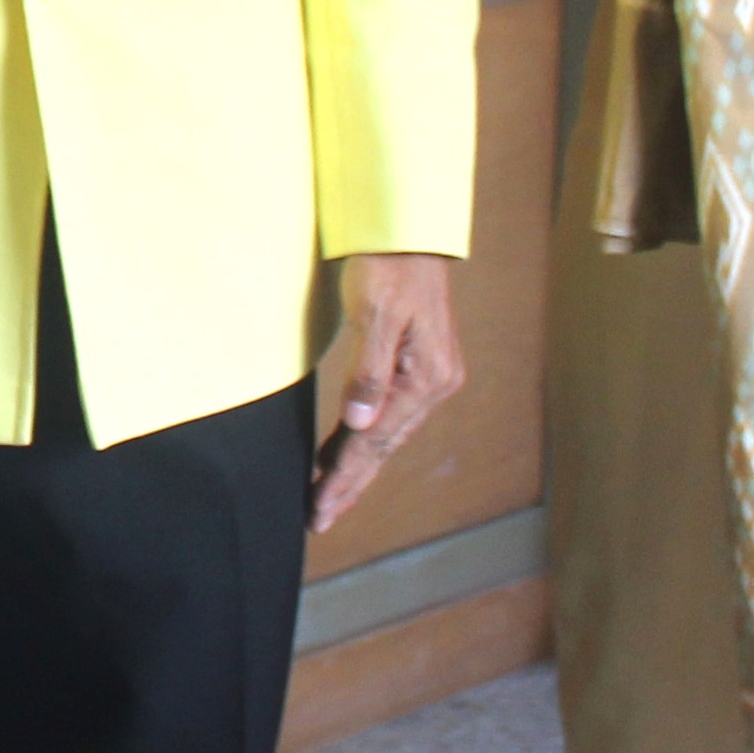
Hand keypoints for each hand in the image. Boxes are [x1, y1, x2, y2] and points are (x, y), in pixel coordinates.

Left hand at [310, 252, 462, 531]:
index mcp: (427, 378)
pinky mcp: (417, 370)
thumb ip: (368, 370)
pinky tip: (346, 454)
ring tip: (328, 498)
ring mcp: (428, 380)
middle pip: (384, 448)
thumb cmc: (390, 266)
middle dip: (350, 485)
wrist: (409, 233)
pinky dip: (364, 441)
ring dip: (356, 468)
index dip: (345, 477)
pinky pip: (388, 417)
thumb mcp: (376, 312)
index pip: (377, 441)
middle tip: (319, 518)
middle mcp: (434, 386)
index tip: (320, 507)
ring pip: (385, 437)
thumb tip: (360, 423)